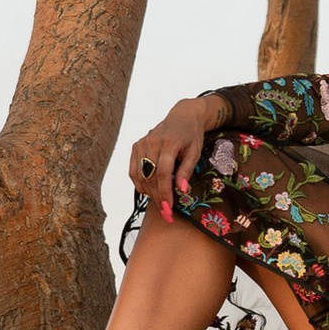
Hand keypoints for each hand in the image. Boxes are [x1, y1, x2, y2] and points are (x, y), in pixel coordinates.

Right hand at [129, 93, 222, 216]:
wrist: (182, 116)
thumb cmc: (191, 134)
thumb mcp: (195, 152)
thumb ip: (186, 170)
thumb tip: (181, 190)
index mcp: (168, 143)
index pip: (163, 173)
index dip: (164, 193)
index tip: (168, 209)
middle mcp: (151, 142)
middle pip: (150, 177)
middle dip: (157, 197)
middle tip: (166, 213)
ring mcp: (141, 144)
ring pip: (140, 176)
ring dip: (149, 193)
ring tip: (160, 203)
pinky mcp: (136, 147)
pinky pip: (133, 170)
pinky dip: (140, 184)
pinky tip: (149, 191)